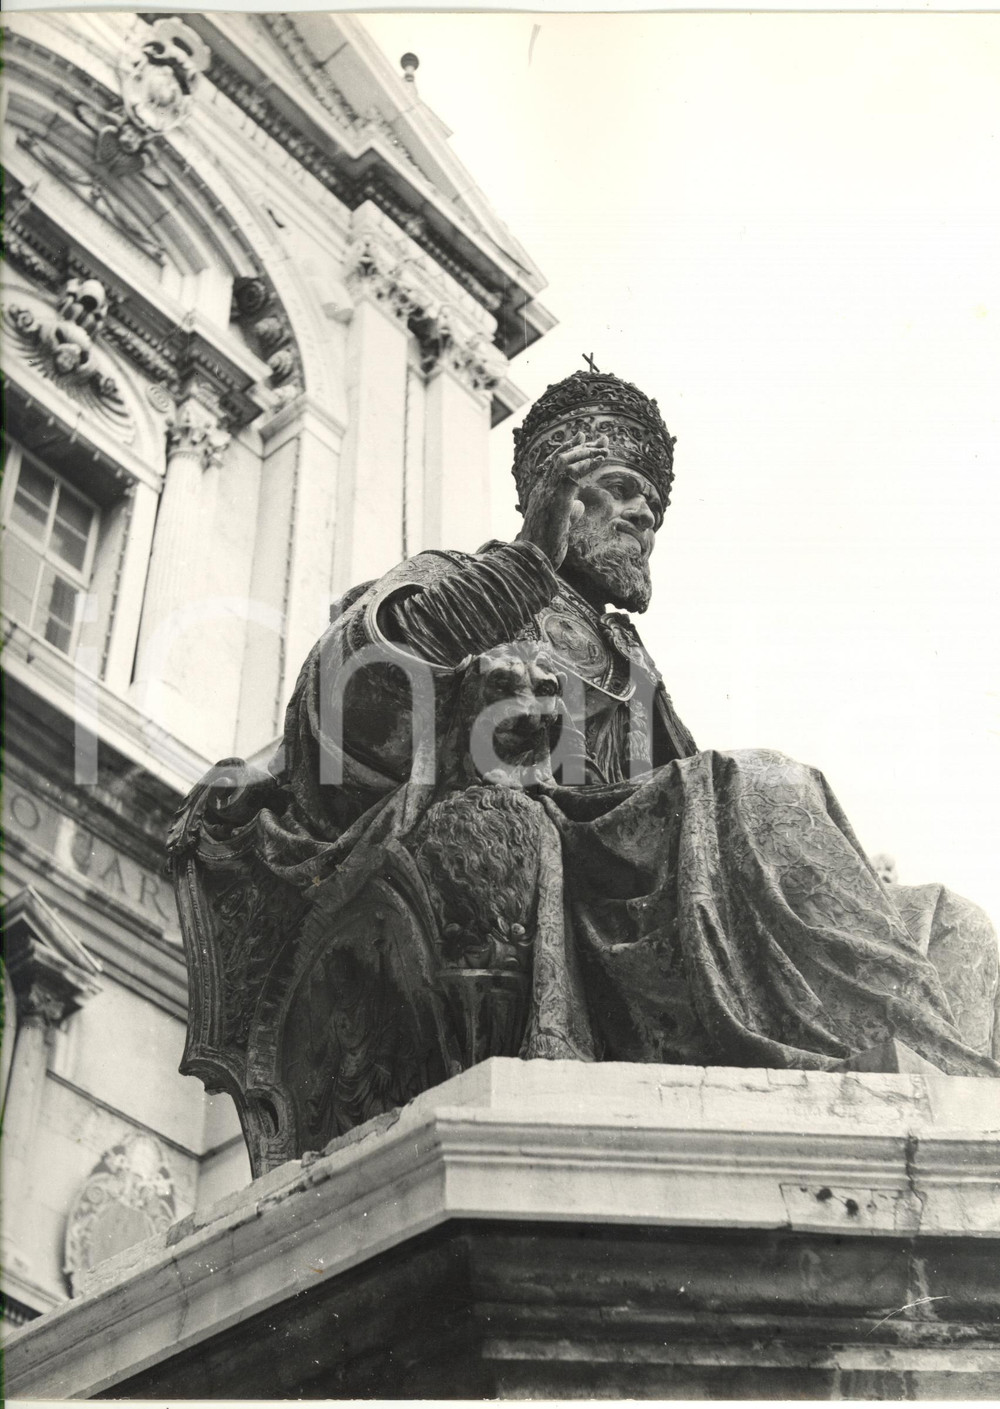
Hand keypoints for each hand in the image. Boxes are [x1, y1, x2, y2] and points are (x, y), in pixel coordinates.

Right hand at [516, 432, 608, 568]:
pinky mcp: (555, 501)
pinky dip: (585, 464)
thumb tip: (578, 504)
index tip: (583, 436)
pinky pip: (570, 476)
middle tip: (602, 439)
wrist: (532, 561)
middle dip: (581, 445)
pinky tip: (599, 460)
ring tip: (603, 449)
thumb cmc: (545, 547)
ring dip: (585, 452)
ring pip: (563, 461)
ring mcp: (547, 494)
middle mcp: (541, 489)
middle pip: (560, 458)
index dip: (568, 449)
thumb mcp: (559, 526)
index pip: (554, 464)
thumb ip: (567, 512)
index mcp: (541, 494)